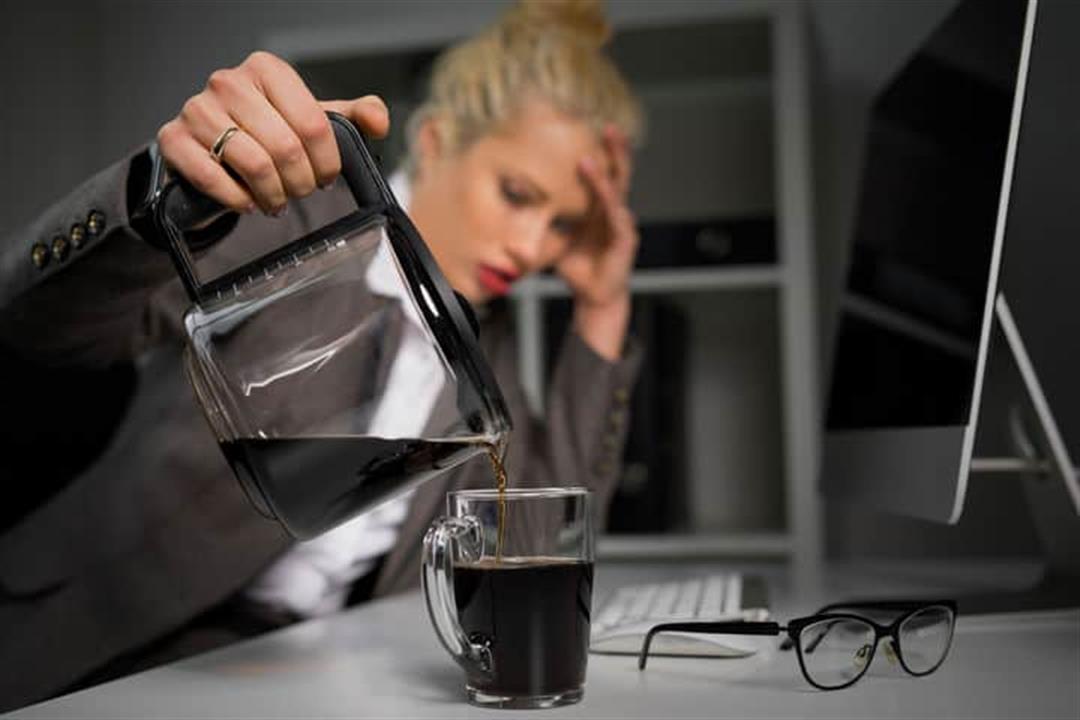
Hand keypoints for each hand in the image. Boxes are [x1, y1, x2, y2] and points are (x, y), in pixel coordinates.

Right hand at [156, 51, 389, 214]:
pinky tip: (248, 202)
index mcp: (267, 70)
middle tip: (302, 192)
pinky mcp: (174, 140)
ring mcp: (197, 109)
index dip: (327, 161)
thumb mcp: (311, 120)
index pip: (313, 124)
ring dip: (273, 195)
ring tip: (277, 201)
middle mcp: (228, 82)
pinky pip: (215, 179)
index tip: (326, 177)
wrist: (211, 147)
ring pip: (254, 165)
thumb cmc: (268, 131)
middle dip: (301, 182)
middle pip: (286, 147)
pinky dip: (239, 200)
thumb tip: (377, 120)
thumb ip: (352, 117)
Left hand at [555, 125, 638, 359]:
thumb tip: (511, 202)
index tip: (588, 125)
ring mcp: (622, 225)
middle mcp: (614, 210)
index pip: (603, 171)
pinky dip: (616, 213)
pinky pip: (621, 225)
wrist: (595, 297)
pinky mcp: (625, 244)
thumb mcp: (553, 239)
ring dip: (604, 179)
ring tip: (589, 162)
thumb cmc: (577, 266)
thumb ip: (538, 221)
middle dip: (615, 150)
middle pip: (619, 173)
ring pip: (617, 196)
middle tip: (608, 126)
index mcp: (599, 206)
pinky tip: (613, 205)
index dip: (599, 149)